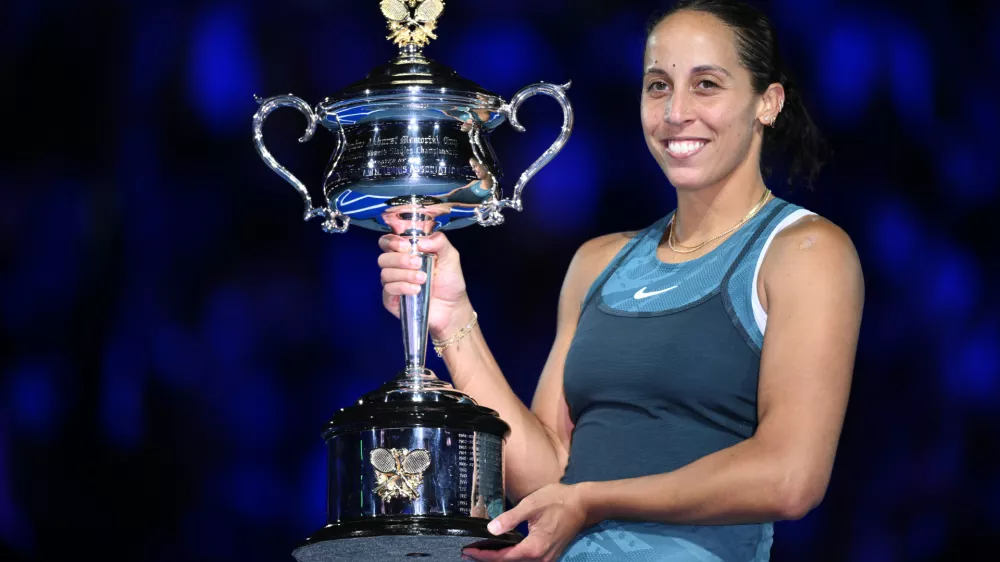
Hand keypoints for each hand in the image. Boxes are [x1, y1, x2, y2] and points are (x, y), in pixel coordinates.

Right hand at [378, 231, 473, 338]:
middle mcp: (397, 267)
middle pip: (383, 258)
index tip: (406, 246)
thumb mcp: (450, 256)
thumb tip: (421, 240)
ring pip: (385, 274)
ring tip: (423, 279)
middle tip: (418, 263)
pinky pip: (388, 290)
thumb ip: (439, 242)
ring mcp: (393, 283)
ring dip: (405, 275)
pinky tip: (416, 290)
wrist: (452, 307)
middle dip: (400, 259)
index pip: (388, 242)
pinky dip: (402, 287)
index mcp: (407, 253)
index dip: (392, 241)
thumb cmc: (449, 281)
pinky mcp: (391, 299)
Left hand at [462, 484, 589, 561]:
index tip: (466, 550)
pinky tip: (501, 549)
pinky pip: (526, 560)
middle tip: (468, 552)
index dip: (483, 555)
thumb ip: (510, 519)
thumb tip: (490, 530)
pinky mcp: (549, 555)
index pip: (502, 558)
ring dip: (499, 559)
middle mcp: (540, 559)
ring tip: (481, 551)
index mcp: (534, 548)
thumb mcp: (530, 505)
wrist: (583, 504)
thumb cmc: (557, 500)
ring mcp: (546, 559)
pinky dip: (511, 557)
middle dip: (487, 559)